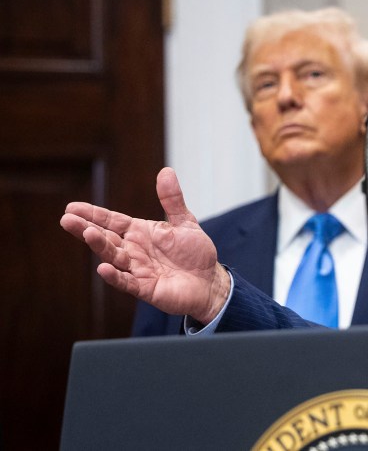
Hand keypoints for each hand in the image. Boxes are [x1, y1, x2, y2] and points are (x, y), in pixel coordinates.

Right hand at [60, 167, 229, 323]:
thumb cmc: (195, 253)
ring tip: (87, 233)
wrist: (210, 282)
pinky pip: (126, 282)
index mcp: (140, 233)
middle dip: (87, 228)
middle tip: (67, 219)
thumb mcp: (185, 222)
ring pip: (113, 257)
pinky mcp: (145, 288)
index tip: (72, 207)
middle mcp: (133, 251)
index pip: (112, 222)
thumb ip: (172, 200)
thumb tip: (165, 171)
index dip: (93, 214)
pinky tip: (103, 269)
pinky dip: (115, 276)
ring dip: (100, 246)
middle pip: (106, 238)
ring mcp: (137, 270)